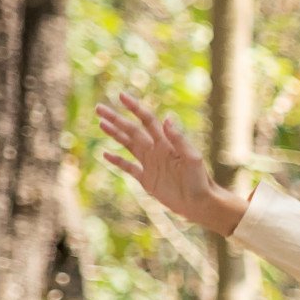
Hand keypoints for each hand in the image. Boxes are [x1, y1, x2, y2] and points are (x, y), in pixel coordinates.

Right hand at [104, 92, 245, 236]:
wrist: (200, 203)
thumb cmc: (200, 180)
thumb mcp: (192, 158)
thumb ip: (179, 139)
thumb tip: (167, 117)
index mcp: (166, 143)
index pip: (147, 120)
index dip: (135, 108)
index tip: (121, 96)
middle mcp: (156, 150)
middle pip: (132, 130)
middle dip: (116, 119)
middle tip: (99, 108)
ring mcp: (150, 164)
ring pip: (128, 145)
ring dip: (115, 134)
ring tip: (101, 123)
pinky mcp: (147, 179)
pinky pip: (128, 167)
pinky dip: (116, 160)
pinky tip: (105, 153)